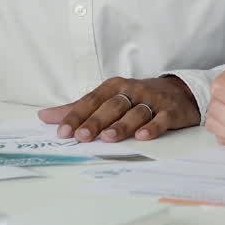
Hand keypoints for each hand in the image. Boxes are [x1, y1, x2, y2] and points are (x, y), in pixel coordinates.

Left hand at [37, 76, 199, 142]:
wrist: (179, 91)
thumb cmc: (137, 97)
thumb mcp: (108, 98)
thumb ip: (78, 109)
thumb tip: (44, 116)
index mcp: (114, 86)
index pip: (91, 100)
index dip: (77, 115)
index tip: (63, 132)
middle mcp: (132, 90)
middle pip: (111, 106)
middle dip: (95, 121)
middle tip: (81, 136)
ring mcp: (152, 100)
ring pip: (134, 113)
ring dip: (121, 125)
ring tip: (108, 138)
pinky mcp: (170, 111)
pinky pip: (161, 119)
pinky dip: (152, 127)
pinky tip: (142, 136)